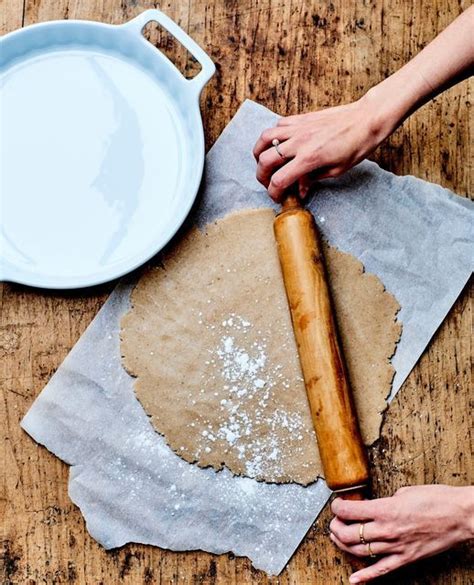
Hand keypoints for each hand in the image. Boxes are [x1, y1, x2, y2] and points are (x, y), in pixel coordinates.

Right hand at [253, 95, 390, 200]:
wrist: (367, 119)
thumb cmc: (357, 145)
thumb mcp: (337, 170)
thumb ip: (313, 179)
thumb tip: (300, 189)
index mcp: (309, 159)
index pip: (279, 180)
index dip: (274, 192)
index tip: (277, 196)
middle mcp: (299, 142)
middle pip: (265, 160)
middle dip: (261, 176)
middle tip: (267, 182)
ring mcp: (298, 128)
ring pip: (265, 139)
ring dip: (259, 153)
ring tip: (263, 161)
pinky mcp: (301, 118)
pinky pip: (278, 126)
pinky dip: (273, 136)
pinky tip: (279, 144)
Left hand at [329, 485, 473, 582]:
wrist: (460, 515)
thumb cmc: (436, 499)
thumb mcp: (404, 492)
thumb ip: (386, 501)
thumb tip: (376, 506)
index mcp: (385, 509)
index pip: (349, 511)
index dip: (337, 507)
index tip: (336, 504)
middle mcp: (387, 530)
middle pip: (348, 533)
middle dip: (336, 527)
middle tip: (334, 521)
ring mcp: (396, 547)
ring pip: (359, 552)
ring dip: (343, 545)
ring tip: (337, 537)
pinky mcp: (406, 559)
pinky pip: (381, 571)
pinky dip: (366, 577)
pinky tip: (354, 580)